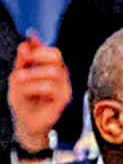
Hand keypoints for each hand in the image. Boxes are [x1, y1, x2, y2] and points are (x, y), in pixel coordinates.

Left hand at [7, 37, 70, 151]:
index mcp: (51, 69)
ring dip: (32, 74)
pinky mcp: (63, 100)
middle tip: (24, 61)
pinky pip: (51, 87)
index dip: (39, 49)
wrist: (26, 123)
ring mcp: (64, 88)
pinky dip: (34, 87)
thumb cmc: (23, 100)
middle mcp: (60, 77)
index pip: (53, 52)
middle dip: (38, 56)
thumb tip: (28, 41)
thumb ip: (24, 60)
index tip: (23, 53)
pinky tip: (25, 92)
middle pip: (57, 57)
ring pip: (53, 71)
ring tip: (17, 80)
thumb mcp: (18, 77)